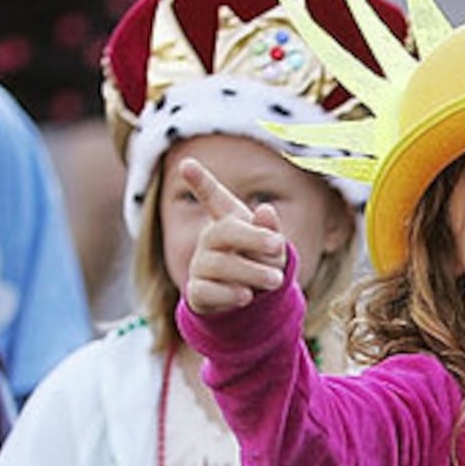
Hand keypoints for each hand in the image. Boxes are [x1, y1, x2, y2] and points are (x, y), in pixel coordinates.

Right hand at [181, 157, 287, 315]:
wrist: (251, 301)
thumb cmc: (261, 263)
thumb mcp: (273, 247)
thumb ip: (270, 231)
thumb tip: (266, 210)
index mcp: (228, 221)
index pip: (213, 196)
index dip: (199, 180)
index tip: (185, 164)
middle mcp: (209, 240)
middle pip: (222, 232)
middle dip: (252, 238)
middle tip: (279, 246)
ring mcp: (200, 266)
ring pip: (217, 264)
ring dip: (250, 271)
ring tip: (276, 280)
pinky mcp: (197, 292)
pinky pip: (207, 290)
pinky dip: (228, 294)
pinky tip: (247, 296)